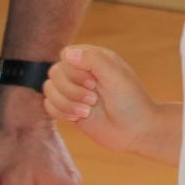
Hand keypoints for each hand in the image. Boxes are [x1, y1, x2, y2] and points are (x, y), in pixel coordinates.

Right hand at [45, 44, 160, 154]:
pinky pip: (49, 105)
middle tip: (93, 99)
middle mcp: (83, 73)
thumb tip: (68, 54)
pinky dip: (61, 112)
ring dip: (66, 102)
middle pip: (55, 72)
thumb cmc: (130, 101)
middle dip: (71, 89)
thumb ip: (93, 60)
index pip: (67, 54)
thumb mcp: (116, 75)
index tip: (93, 82)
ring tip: (88, 111)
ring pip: (49, 89)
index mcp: (95, 59)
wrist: (135, 130)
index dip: (73, 69)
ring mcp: (75, 91)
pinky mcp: (70, 108)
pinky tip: (78, 117)